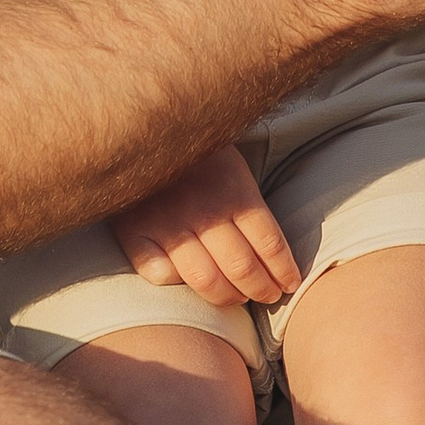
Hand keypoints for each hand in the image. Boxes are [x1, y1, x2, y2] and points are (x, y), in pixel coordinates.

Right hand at [113, 143, 300, 310]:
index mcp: (233, 190)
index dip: (284, 271)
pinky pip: (160, 274)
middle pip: (241, 267)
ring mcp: (167, 224)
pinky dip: (176, 283)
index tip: (289, 284)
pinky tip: (187, 281)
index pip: (268, 244)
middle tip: (268, 296)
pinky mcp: (135, 232)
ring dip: (227, 297)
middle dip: (262, 289)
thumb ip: (247, 202)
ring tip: (237, 298)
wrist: (137, 125)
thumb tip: (271, 252)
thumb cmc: (194, 150)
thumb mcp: (231, 164)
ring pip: (205, 280)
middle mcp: (204, 210)